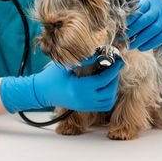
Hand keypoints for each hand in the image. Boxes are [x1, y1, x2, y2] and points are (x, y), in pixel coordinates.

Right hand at [0, 60, 123, 112]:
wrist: (42, 91)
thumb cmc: (51, 76)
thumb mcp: (65, 65)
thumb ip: (82, 60)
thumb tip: (98, 53)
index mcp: (80, 88)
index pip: (104, 80)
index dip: (114, 70)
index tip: (119, 61)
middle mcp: (85, 99)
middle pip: (109, 91)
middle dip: (115, 78)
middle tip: (115, 67)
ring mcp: (85, 105)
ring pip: (108, 100)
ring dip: (113, 88)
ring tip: (110, 76)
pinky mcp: (84, 107)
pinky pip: (103, 105)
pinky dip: (108, 97)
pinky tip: (105, 87)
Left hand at [126, 0, 161, 56]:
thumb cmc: (151, 7)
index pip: (140, 9)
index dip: (130, 18)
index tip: (120, 26)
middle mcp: (161, 8)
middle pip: (145, 20)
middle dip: (133, 30)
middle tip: (122, 38)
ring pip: (153, 30)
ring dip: (140, 39)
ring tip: (129, 45)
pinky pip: (160, 39)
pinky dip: (149, 44)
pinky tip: (141, 47)